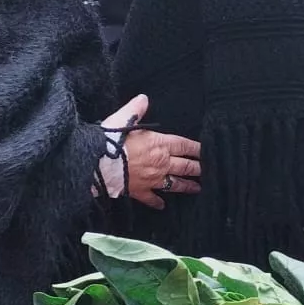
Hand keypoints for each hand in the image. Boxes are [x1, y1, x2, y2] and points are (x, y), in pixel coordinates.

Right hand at [106, 94, 201, 209]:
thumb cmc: (109, 141)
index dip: (196, 148)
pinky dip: (157, 202)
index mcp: (159, 144)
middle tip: (208, 171)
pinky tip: (162, 206)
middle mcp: (160, 163)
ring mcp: (151, 179)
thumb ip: (135, 109)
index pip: (184, 146)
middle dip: (197, 169)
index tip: (206, 152)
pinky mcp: (139, 191)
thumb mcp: (122, 119)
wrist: (95, 163)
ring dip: (186, 186)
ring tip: (197, 188)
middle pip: (185, 166)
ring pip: (175, 184)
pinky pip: (151, 199)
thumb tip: (143, 98)